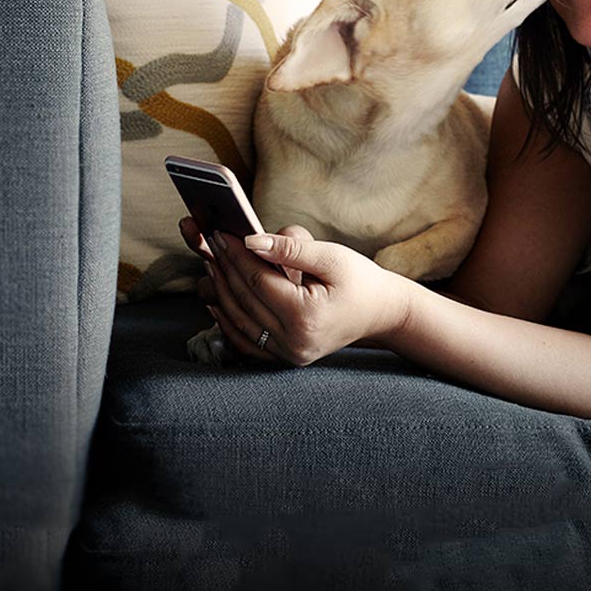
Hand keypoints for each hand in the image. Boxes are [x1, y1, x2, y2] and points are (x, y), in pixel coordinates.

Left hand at [185, 218, 405, 365]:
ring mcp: (288, 353)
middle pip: (244, 301)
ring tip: (212, 264)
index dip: (236, 256)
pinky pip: (247, 342)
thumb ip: (290, 250)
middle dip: (224, 269)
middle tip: (211, 243)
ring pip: (240, 321)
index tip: (221, 233)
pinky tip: (217, 301)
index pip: (257, 282)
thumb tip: (251, 240)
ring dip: (221, 292)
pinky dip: (228, 322)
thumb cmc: (359, 281)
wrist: (380, 313)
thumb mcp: (331, 257)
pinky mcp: (285, 357)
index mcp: (306, 316)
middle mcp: (294, 341)